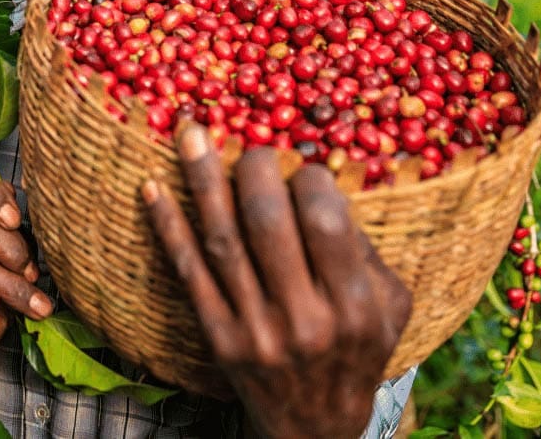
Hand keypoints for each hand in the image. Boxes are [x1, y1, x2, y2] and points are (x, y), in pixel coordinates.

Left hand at [142, 122, 411, 438]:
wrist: (315, 429)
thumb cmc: (357, 351)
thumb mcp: (387, 309)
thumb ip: (364, 249)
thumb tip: (324, 181)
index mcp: (354, 306)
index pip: (325, 220)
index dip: (309, 179)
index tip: (302, 169)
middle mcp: (304, 319)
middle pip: (266, 222)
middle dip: (253, 168)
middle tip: (250, 148)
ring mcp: (255, 330)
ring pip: (222, 239)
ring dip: (202, 179)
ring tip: (189, 132)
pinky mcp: (217, 338)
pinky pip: (188, 271)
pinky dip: (168, 225)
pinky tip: (153, 187)